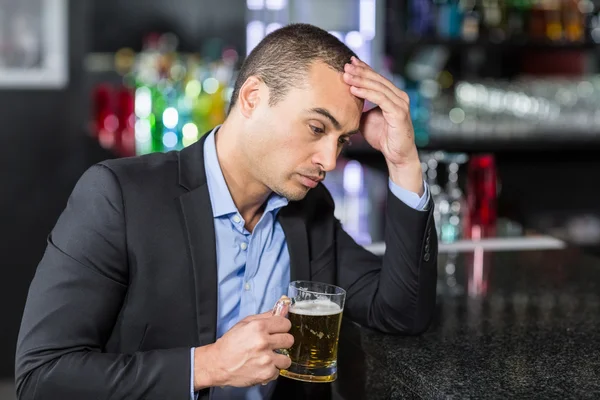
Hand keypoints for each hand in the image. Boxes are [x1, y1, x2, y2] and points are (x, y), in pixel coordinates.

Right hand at [194, 310, 293, 388]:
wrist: (218, 364)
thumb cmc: (230, 343)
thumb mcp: (245, 323)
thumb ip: (265, 316)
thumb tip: (283, 309)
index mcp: (259, 327)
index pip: (286, 323)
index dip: (282, 327)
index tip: (278, 331)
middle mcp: (263, 342)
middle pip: (289, 340)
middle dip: (282, 342)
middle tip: (272, 345)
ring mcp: (266, 359)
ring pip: (287, 359)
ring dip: (278, 359)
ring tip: (267, 358)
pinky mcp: (266, 374)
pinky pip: (278, 372)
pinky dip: (271, 371)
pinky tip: (261, 367)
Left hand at [343, 57, 423, 194]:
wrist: (396, 155)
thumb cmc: (383, 137)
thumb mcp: (366, 119)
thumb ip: (359, 108)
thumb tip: (342, 101)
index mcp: (392, 95)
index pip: (376, 78)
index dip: (363, 69)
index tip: (349, 62)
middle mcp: (399, 96)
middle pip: (377, 79)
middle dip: (360, 71)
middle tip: (345, 65)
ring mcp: (400, 103)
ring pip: (378, 87)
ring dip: (361, 80)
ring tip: (346, 76)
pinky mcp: (399, 113)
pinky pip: (381, 99)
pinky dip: (366, 93)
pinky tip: (354, 89)